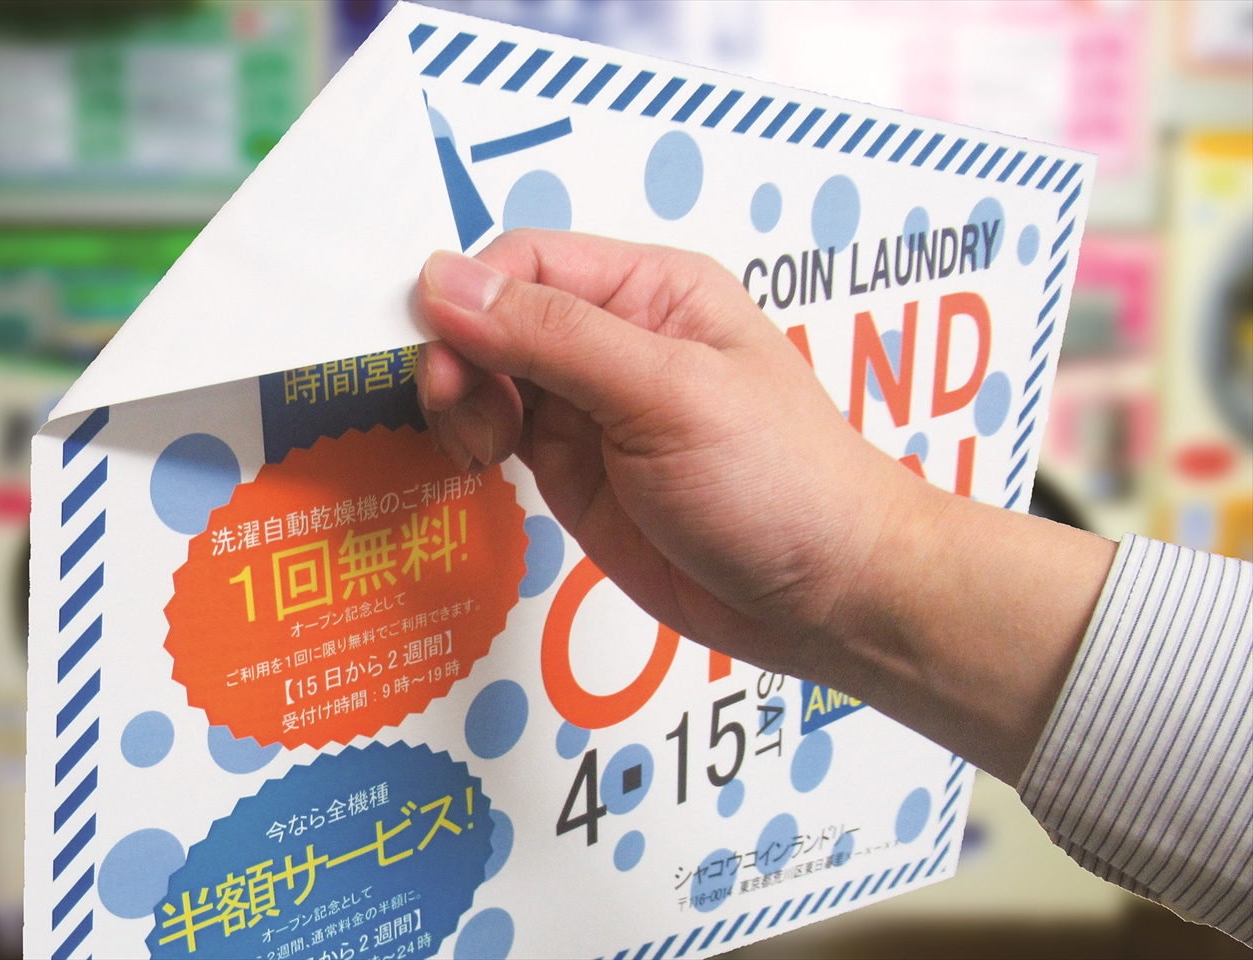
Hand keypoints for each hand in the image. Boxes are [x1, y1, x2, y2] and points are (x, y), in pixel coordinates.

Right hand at [415, 230, 1114, 782]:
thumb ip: (553, 337)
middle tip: (468, 418)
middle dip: (461, 358)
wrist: (824, 597)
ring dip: (463, 406)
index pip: (527, 261)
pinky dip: (474, 444)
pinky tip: (481, 466)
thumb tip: (445, 282)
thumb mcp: (666, 395)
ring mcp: (591, 408)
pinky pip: (499, 436)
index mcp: (651, 291)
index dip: (472, 298)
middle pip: (495, 317)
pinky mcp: (575, 471)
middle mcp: (614, 340)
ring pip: (489, 377)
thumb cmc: (779, 481)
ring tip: (483, 451)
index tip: (443, 355)